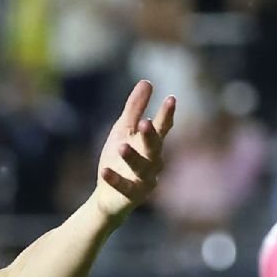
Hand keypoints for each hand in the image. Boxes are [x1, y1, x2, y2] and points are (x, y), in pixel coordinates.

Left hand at [92, 80, 176, 221]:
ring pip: (141, 168)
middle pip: (154, 147)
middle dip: (151, 136)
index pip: (162, 128)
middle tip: (145, 123)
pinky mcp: (130, 195)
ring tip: (121, 146)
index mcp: (151, 144)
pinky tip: (105, 170)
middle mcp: (153, 162)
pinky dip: (115, 179)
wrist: (107, 194)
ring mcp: (144, 180)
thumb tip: (147, 81)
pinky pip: (124, 186)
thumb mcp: (123, 130)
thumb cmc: (119, 159)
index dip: (166, 114)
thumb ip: (134, 108)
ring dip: (132, 157)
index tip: (171, 99)